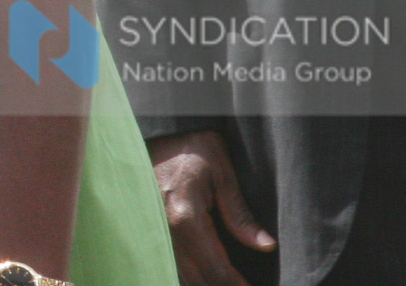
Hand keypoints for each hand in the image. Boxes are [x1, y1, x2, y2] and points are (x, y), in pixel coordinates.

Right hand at [150, 129, 273, 285]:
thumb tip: (265, 245)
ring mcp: (153, 234)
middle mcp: (165, 231)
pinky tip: (205, 275)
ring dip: (205, 282)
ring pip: (182, 277)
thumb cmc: (184, 147)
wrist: (140, 134)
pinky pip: (171, 265)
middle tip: (244, 285)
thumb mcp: (219, 167)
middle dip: (224, 285)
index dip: (237, 285)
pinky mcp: (148, 232)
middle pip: (198, 280)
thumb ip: (239, 210)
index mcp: (185, 216)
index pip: (216, 269)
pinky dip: (190, 275)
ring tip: (229, 280)